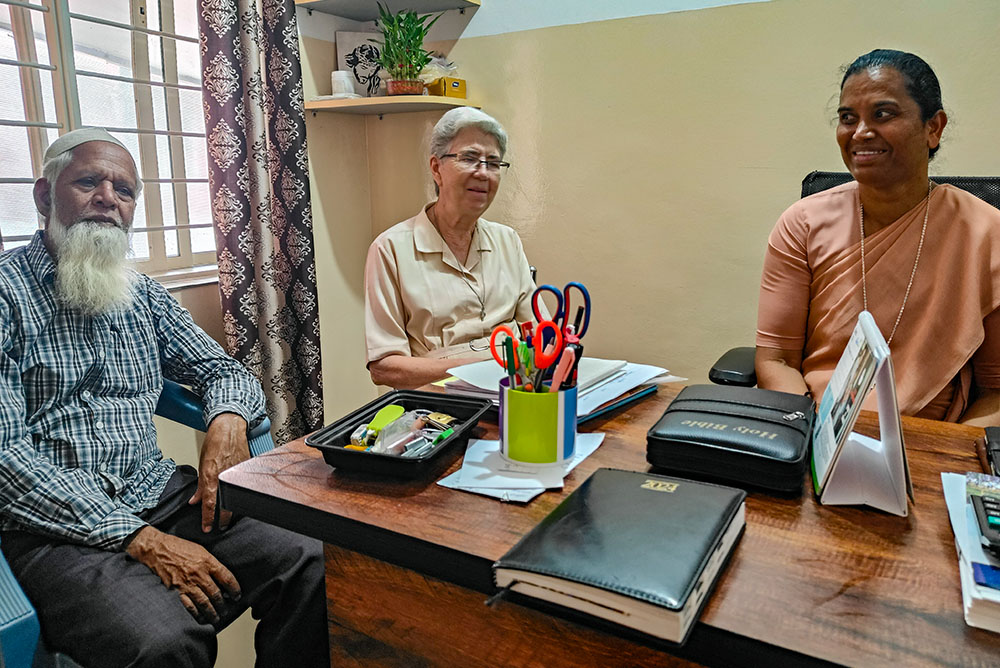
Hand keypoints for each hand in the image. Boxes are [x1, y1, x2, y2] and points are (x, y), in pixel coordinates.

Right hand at [126, 526, 240, 623]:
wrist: (158, 549)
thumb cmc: (181, 547)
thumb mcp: (201, 550)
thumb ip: (212, 563)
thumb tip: (222, 578)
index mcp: (207, 561)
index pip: (226, 577)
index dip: (234, 589)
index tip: (237, 595)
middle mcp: (198, 573)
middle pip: (215, 593)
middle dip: (223, 604)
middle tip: (227, 610)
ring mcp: (187, 583)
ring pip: (203, 602)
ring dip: (212, 612)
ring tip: (217, 618)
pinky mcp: (176, 590)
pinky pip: (189, 606)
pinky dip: (196, 614)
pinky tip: (201, 618)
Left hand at [189, 412, 248, 531]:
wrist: (229, 428)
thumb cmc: (215, 443)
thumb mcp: (202, 464)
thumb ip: (199, 485)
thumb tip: (195, 500)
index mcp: (211, 477)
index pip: (209, 504)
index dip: (208, 518)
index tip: (207, 528)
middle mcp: (224, 478)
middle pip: (225, 506)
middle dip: (223, 519)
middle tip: (220, 526)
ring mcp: (236, 475)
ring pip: (235, 498)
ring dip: (232, 508)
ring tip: (229, 515)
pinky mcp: (245, 470)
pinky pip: (242, 486)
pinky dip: (240, 493)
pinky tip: (239, 497)